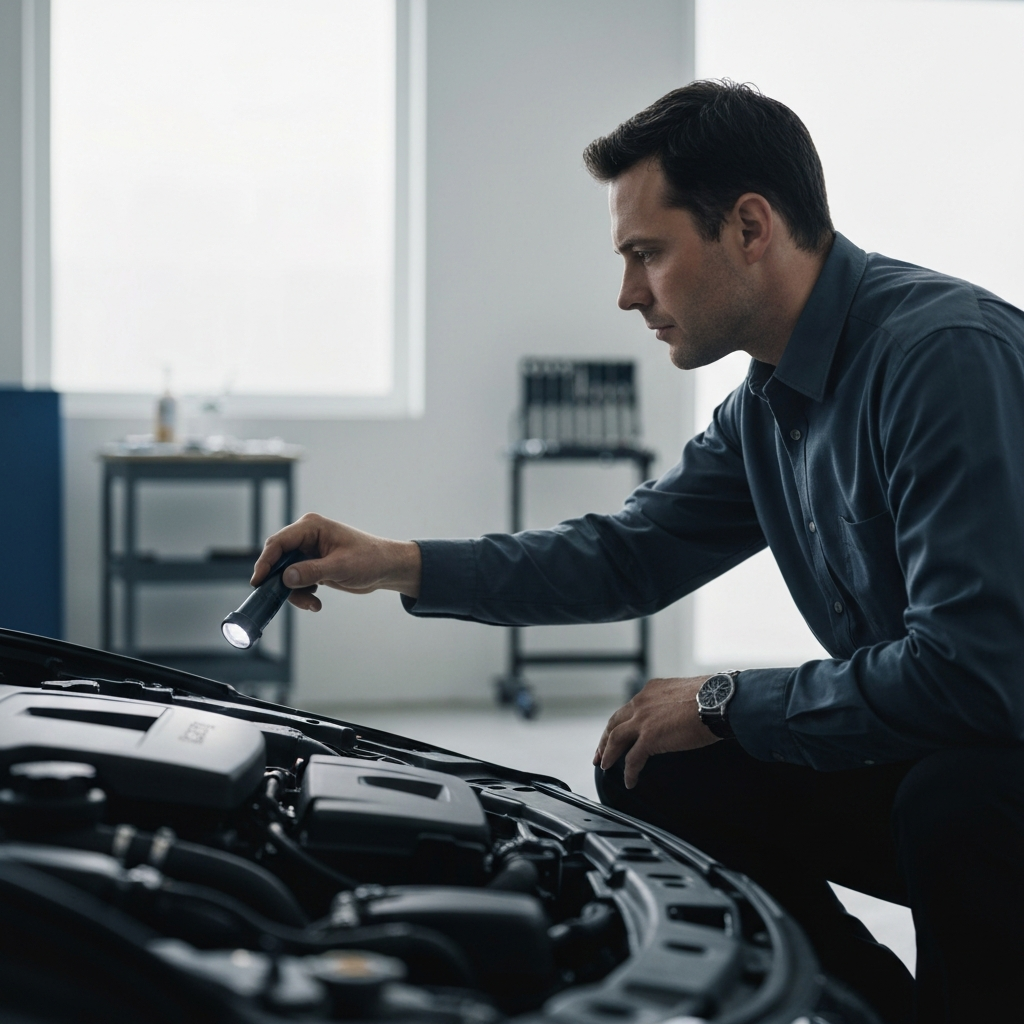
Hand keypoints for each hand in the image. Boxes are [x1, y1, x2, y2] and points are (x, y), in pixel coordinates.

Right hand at [250, 513, 422, 611]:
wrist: (387, 569)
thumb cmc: (369, 559)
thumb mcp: (340, 567)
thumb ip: (312, 571)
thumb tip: (285, 578)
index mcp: (311, 527)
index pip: (278, 543)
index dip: (265, 562)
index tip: (258, 581)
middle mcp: (306, 537)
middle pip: (278, 559)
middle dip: (281, 582)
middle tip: (282, 599)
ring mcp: (308, 552)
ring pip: (286, 575)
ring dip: (295, 593)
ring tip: (313, 604)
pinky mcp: (313, 566)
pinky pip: (296, 582)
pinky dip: (302, 594)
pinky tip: (316, 602)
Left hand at [594, 676, 719, 788]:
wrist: (718, 700)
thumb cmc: (713, 696)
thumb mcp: (687, 693)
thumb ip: (678, 703)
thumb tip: (687, 712)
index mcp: (652, 690)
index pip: (630, 708)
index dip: (622, 721)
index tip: (619, 731)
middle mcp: (642, 702)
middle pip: (615, 722)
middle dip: (605, 738)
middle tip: (599, 752)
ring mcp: (643, 720)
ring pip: (616, 739)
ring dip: (608, 754)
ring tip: (604, 766)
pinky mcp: (649, 738)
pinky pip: (632, 759)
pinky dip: (629, 772)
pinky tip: (630, 781)